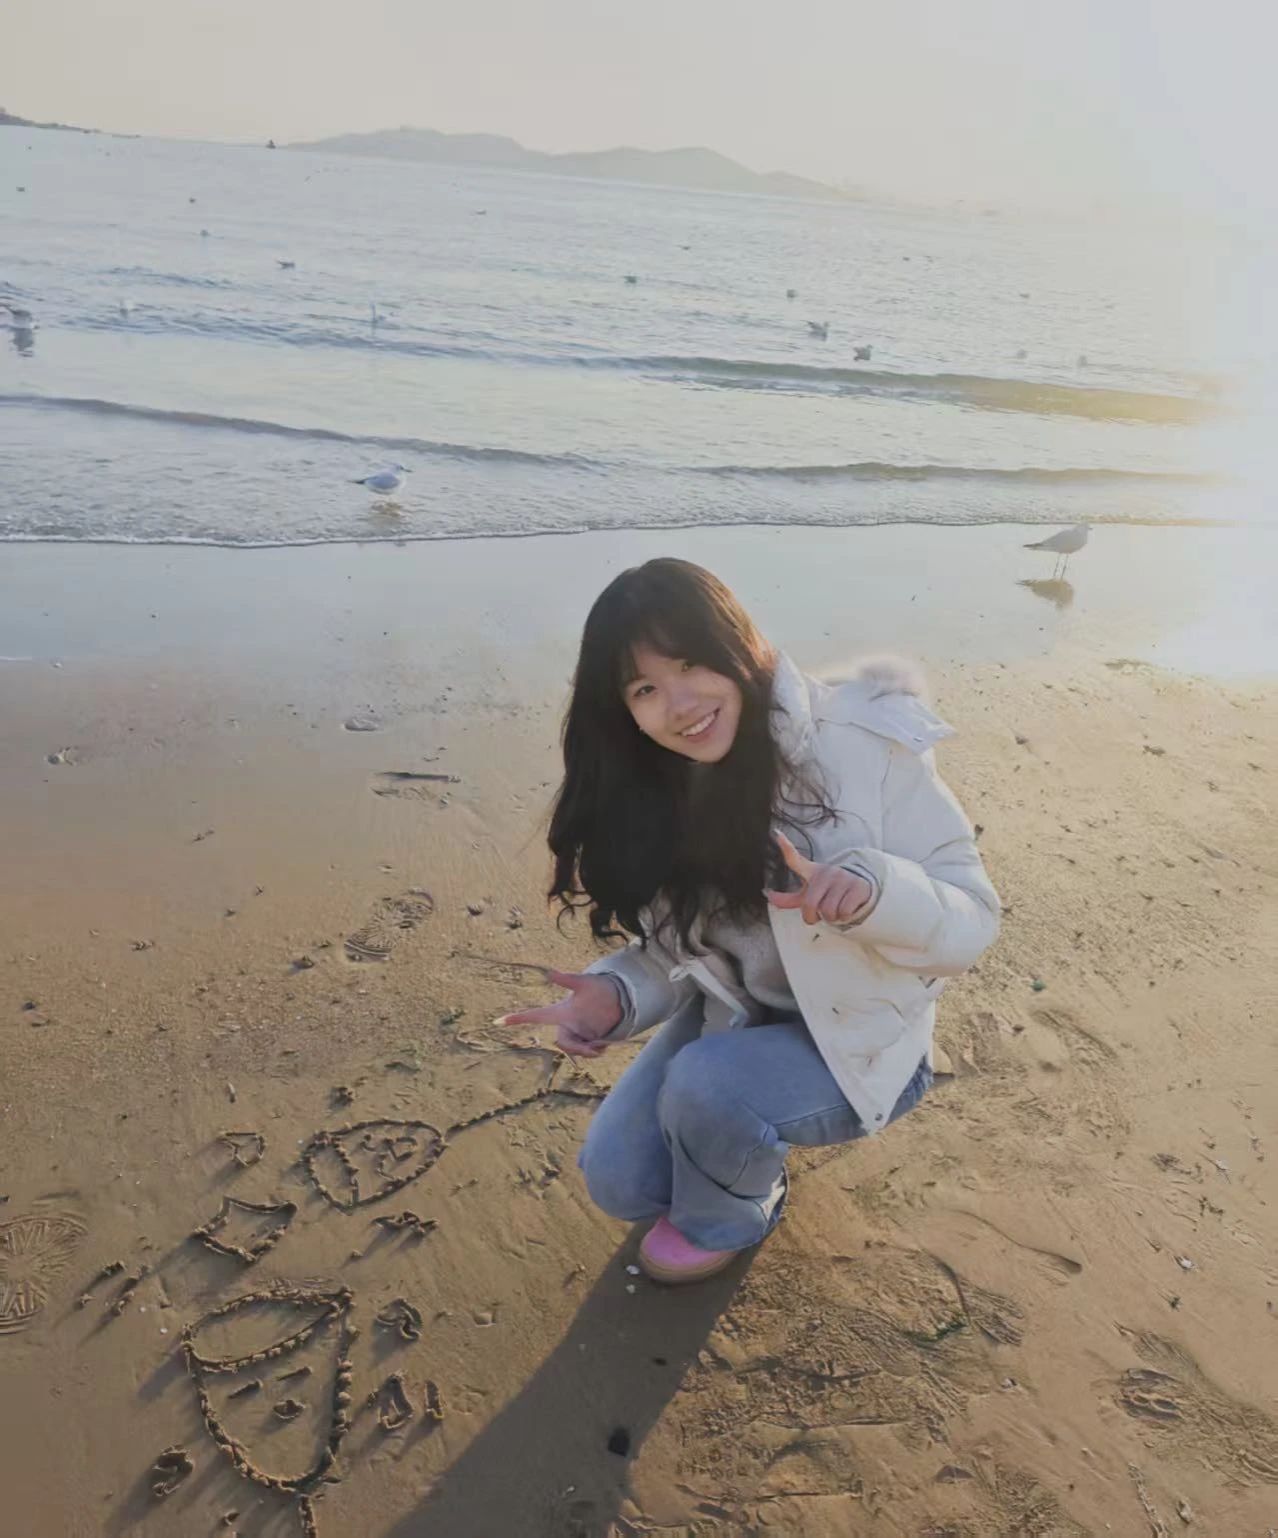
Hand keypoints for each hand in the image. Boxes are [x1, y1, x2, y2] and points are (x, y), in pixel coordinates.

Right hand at [496, 969, 623, 1057]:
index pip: (535, 1015)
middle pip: (562, 1043)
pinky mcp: (588, 1040)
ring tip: (602, 1045)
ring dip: (588, 1051)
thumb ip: (566, 980)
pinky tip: (604, 1046)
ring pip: (575, 1050)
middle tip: (594, 1049)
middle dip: (577, 1048)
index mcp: (560, 1011)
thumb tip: (549, 972)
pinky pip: (586, 1052)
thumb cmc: (598, 987)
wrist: (619, 997)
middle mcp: (566, 1024)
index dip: (517, 1018)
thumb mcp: (583, 983)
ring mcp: (577, 1033)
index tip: (498, 1021)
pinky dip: (595, 1051)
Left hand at [765, 831, 873, 926]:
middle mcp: (826, 873)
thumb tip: (766, 894)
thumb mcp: (809, 894)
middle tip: (820, 914)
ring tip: (836, 908)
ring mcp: (842, 878)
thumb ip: (788, 898)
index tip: (776, 833)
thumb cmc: (829, 893)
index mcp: (812, 872)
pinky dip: (844, 917)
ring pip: (828, 911)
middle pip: (810, 904)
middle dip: (813, 917)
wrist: (860, 892)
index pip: (795, 860)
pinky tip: (848, 909)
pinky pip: (844, 912)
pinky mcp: (857, 886)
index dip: (786, 848)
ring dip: (831, 918)